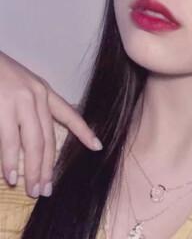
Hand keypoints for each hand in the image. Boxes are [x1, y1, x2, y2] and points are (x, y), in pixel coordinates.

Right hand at [0, 50, 102, 197]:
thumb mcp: (21, 87)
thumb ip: (31, 109)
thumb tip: (34, 141)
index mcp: (43, 91)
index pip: (69, 115)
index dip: (84, 131)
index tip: (97, 146)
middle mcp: (36, 96)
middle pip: (49, 137)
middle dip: (48, 166)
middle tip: (46, 189)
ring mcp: (20, 102)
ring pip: (33, 143)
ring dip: (33, 169)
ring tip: (32, 189)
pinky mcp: (2, 108)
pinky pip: (9, 140)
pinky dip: (10, 161)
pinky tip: (12, 175)